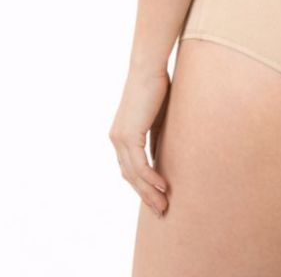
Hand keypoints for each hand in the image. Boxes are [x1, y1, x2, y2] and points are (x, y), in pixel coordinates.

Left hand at [109, 68, 170, 216]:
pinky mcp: (129, 135)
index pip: (129, 169)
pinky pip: (139, 164)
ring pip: (134, 174)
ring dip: (150, 192)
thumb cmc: (156, 89)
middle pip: (130, 176)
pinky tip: (162, 187)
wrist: (149, 69)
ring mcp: (120, 138)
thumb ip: (154, 140)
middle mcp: (116, 140)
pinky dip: (151, 177)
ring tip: (164, 204)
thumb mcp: (156, 120)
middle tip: (160, 210)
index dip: (142, 186)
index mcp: (120, 136)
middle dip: (145, 195)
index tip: (156, 200)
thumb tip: (158, 159)